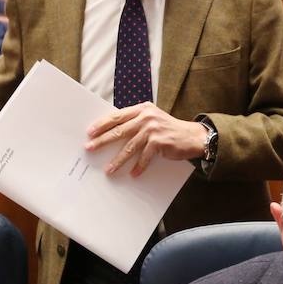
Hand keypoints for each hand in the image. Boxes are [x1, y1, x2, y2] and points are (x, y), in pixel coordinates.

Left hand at [86, 103, 206, 176]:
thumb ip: (136, 121)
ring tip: (108, 169)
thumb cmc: (169, 129)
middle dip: (102, 140)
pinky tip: (133, 174)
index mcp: (142, 109)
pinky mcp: (159, 142)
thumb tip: (113, 132)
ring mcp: (153, 129)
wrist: (192, 136)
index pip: (117, 116)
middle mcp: (146, 117)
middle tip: (89, 148)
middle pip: (119, 130)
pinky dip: (138, 167)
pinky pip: (144, 157)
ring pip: (129, 147)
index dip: (102, 124)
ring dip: (118, 160)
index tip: (90, 132)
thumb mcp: (152, 119)